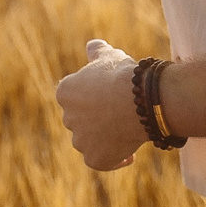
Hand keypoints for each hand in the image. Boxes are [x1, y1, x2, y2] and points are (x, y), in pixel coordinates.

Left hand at [55, 39, 143, 171]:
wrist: (140, 99)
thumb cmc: (124, 75)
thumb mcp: (110, 56)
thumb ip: (97, 52)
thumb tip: (93, 45)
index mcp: (65, 92)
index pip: (76, 98)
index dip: (94, 97)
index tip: (110, 96)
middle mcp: (68, 118)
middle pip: (81, 121)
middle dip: (96, 119)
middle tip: (120, 115)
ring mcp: (80, 141)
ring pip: (88, 143)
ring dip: (102, 140)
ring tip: (125, 134)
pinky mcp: (94, 158)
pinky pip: (101, 161)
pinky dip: (113, 160)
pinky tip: (129, 155)